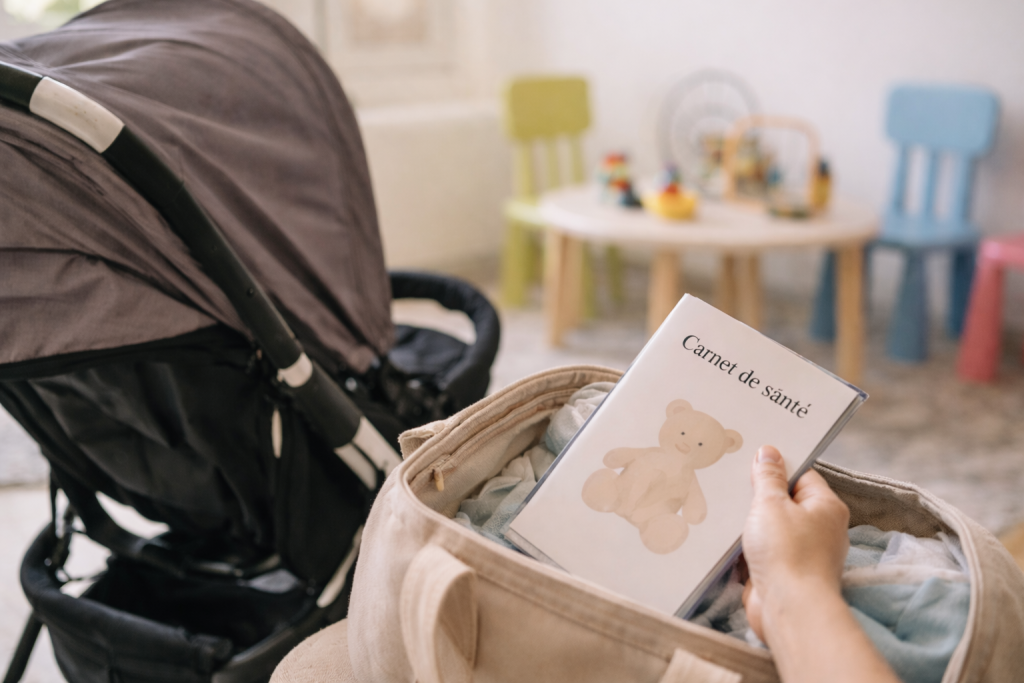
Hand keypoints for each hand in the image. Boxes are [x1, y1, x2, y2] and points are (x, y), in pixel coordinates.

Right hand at [741, 445, 849, 641]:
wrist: (789, 608)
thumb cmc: (788, 554)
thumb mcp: (771, 504)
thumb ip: (767, 477)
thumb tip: (769, 453)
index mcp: (826, 506)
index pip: (801, 475)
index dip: (776, 467)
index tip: (751, 463)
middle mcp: (820, 529)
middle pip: (785, 502)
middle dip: (759, 498)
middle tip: (735, 488)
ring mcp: (804, 552)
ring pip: (772, 528)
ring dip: (751, 525)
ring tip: (729, 514)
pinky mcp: (786, 573)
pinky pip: (765, 552)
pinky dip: (749, 548)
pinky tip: (731, 542)